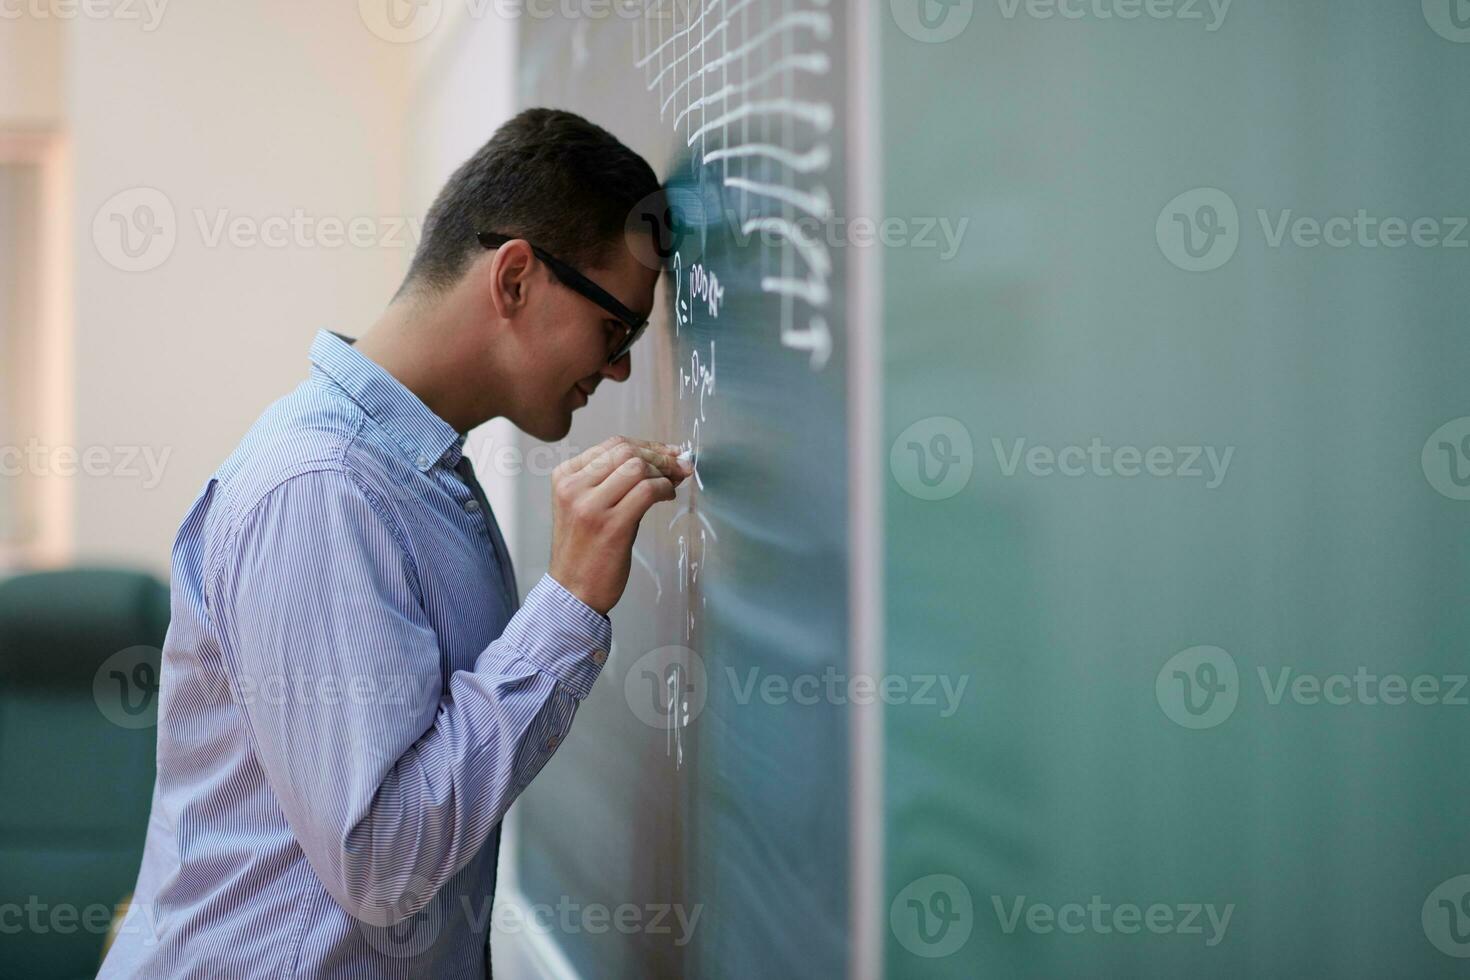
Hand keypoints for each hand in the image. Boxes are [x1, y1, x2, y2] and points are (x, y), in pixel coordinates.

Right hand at [548, 436, 692, 614]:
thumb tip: (659, 460)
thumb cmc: (585, 551)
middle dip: (660, 456)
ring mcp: (591, 506)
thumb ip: (611, 481)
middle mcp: (574, 487)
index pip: (612, 445)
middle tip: (679, 468)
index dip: (648, 446)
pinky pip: (647, 491)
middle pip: (627, 451)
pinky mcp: (612, 526)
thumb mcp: (585, 506)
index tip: (669, 454)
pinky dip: (664, 489)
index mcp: (565, 477)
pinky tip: (667, 498)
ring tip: (672, 486)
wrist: (572, 592)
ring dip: (663, 473)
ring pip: (637, 467)